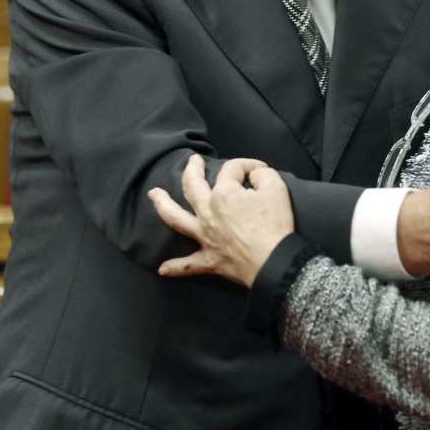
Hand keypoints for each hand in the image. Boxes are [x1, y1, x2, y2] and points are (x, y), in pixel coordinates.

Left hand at [148, 155, 295, 287]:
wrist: (274, 262)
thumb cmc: (275, 225)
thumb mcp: (276, 189)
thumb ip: (263, 174)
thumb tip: (255, 174)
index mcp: (223, 194)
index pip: (231, 170)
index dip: (247, 165)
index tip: (260, 170)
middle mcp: (207, 212)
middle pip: (193, 185)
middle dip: (192, 169)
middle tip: (192, 161)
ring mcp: (204, 236)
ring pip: (177, 219)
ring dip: (163, 205)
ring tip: (153, 194)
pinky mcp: (208, 260)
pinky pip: (188, 265)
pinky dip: (175, 267)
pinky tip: (162, 269)